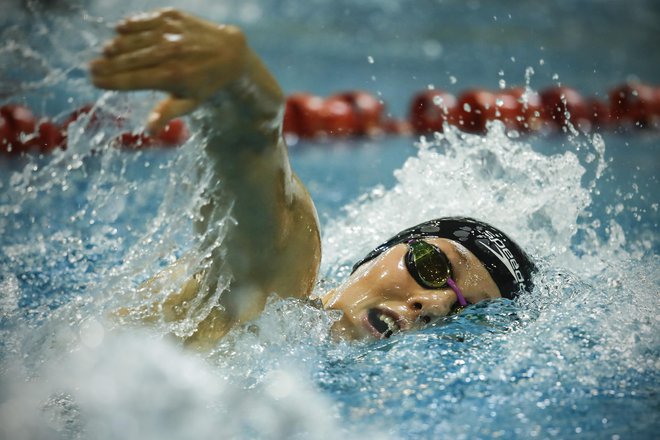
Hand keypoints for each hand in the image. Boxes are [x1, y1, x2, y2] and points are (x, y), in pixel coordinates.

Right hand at [90, 8, 248, 131]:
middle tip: (90, 69)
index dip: (112, 81)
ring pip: (136, 39)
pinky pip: (147, 20)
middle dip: (108, 65)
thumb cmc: (206, 82)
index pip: (134, 80)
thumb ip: (168, 113)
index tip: (95, 81)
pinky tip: (119, 29)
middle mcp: (170, 53)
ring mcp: (172, 33)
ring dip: (117, 45)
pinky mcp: (174, 17)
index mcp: (172, 76)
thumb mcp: (191, 102)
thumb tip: (149, 131)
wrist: (230, 53)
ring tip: (105, 53)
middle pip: (130, 60)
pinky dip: (132, 25)